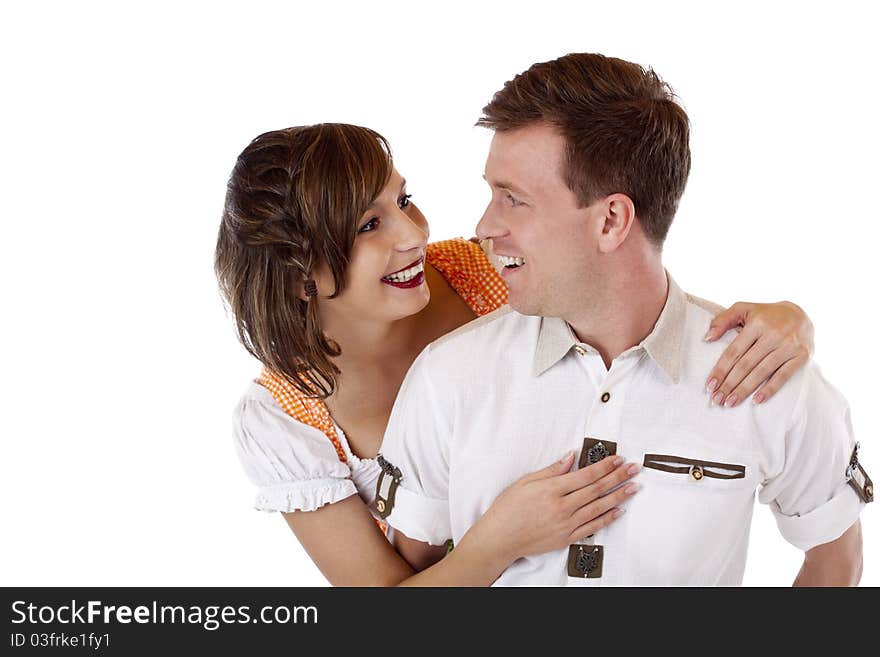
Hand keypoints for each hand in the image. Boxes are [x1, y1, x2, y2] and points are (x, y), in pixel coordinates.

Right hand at [468, 451, 639, 563]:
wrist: (500, 538)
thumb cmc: (508, 509)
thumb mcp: (526, 482)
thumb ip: (551, 470)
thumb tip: (570, 457)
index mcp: (551, 489)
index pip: (586, 475)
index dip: (605, 466)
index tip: (618, 459)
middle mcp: (562, 507)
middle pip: (596, 489)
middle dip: (618, 477)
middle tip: (633, 468)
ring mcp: (566, 524)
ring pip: (599, 507)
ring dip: (619, 496)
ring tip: (633, 487)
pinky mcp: (567, 537)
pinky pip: (592, 526)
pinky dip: (607, 518)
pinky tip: (618, 510)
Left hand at [704, 300, 813, 406]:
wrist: (801, 314)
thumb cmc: (765, 315)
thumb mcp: (744, 309)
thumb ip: (723, 320)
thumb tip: (707, 338)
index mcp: (756, 324)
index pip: (734, 351)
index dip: (721, 369)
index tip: (710, 385)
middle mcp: (773, 335)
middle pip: (746, 364)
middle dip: (729, 384)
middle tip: (717, 400)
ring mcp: (789, 346)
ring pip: (762, 372)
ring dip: (744, 390)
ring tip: (730, 402)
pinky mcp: (802, 356)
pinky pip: (783, 376)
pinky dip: (770, 389)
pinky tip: (757, 400)